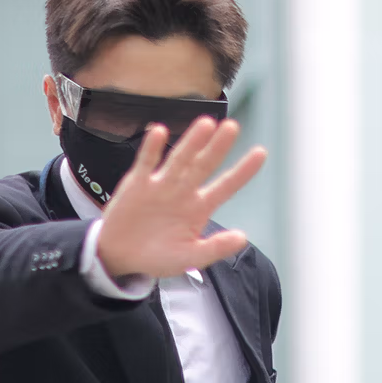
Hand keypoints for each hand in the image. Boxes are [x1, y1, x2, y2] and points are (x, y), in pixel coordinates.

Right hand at [98, 117, 267, 279]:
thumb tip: (243, 237)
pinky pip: (146, 163)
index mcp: (200, 208)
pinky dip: (152, 149)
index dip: (243, 171)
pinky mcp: (137, 184)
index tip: (261, 153)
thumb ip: (215, 248)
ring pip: (179, 159)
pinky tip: (159, 132)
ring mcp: (161, 185)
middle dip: (218, 147)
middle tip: (232, 127)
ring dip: (192, 142)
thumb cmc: (157, 257)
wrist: (120, 257)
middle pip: (204, 165)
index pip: (226, 186)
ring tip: (206, 124)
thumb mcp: (189, 258)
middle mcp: (183, 191)